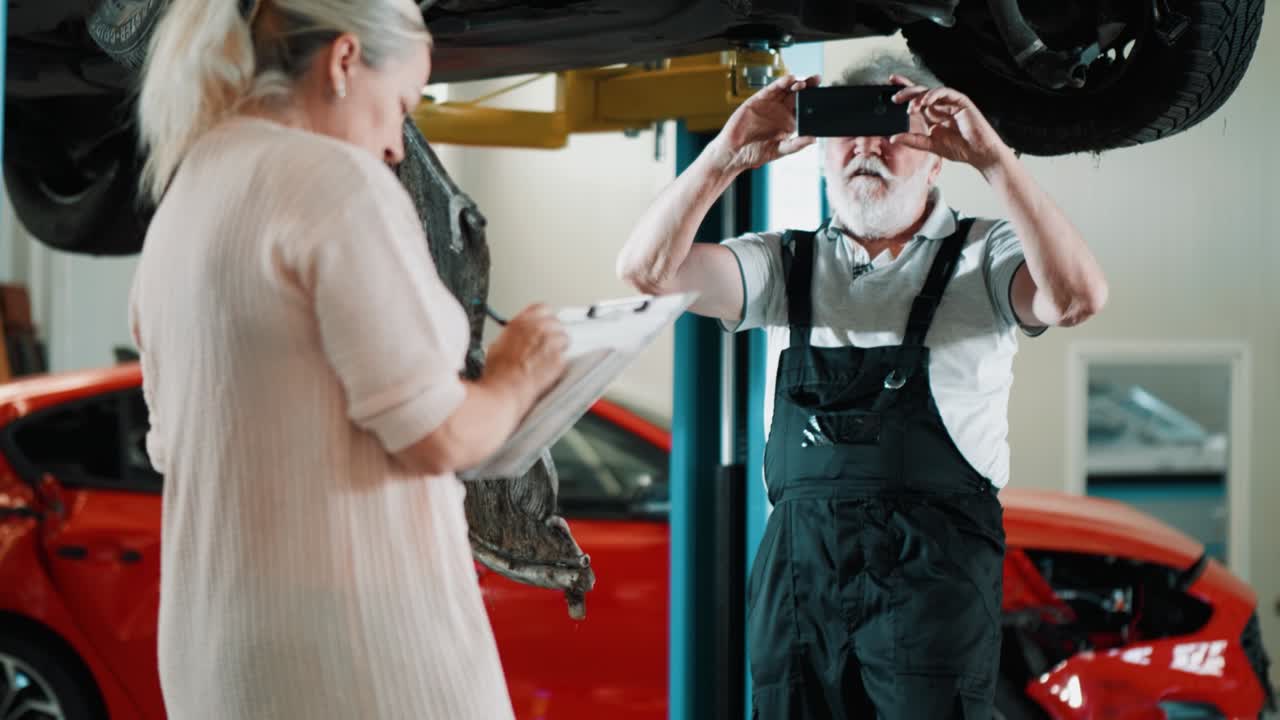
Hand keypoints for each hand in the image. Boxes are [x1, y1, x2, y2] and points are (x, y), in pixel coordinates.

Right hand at [485, 304, 568, 404]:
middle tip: (547, 345)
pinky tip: (549, 370)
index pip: (542, 308)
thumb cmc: (499, 372)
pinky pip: (565, 357)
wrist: (506, 389)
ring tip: (548, 359)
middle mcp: (538, 328)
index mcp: (522, 322)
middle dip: (553, 332)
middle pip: (556, 322)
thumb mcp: (498, 344)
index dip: (545, 317)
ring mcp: (550, 343)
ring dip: (559, 347)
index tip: (545, 324)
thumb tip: (518, 336)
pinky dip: (560, 363)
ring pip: (564, 338)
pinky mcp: (559, 359)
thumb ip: (514, 334)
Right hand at [709, 73, 821, 173]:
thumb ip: (796, 144)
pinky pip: (771, 89)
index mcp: (788, 122)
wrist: (734, 153)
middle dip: (808, 86)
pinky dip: (780, 83)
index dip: (812, 100)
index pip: (804, 107)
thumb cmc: (755, 154)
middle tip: (817, 79)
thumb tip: (813, 139)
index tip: (823, 95)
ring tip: (804, 81)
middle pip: (797, 95)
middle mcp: (780, 111)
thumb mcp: (780, 150)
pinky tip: (789, 80)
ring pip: (785, 89)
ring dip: (795, 83)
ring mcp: (769, 104)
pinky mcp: (758, 100)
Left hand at [888, 74, 1012, 174]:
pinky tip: (926, 101)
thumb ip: (913, 140)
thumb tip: (893, 138)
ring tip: (911, 107)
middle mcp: (940, 106)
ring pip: (931, 91)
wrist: (979, 154)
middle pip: (921, 92)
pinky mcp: (961, 101)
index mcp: (932, 114)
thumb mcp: (930, 145)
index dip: (904, 89)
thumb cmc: (959, 149)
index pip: (915, 99)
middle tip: (895, 97)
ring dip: (919, 97)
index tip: (890, 83)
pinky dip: (934, 95)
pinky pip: (946, 92)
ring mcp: (950, 103)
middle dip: (907, 91)